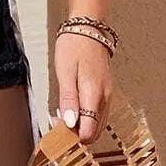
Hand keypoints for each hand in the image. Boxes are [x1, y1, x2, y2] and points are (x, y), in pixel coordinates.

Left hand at [51, 29, 111, 145]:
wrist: (88, 29)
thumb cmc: (74, 47)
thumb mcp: (65, 72)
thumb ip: (68, 100)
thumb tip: (70, 123)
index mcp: (94, 94)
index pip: (89, 131)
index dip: (73, 137)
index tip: (58, 130)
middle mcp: (105, 98)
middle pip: (94, 132)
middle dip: (76, 134)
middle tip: (58, 123)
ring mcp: (108, 95)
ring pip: (97, 125)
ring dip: (81, 126)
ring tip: (63, 115)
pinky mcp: (106, 92)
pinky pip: (98, 114)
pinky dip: (86, 118)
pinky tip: (73, 110)